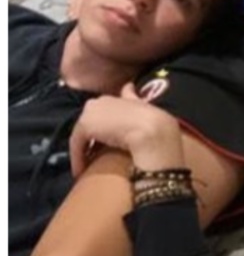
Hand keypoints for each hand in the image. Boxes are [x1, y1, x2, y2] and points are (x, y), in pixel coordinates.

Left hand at [69, 83, 184, 176]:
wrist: (150, 130)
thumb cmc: (154, 122)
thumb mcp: (144, 108)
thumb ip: (133, 98)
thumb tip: (128, 86)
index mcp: (118, 97)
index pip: (106, 109)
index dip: (105, 122)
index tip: (104, 136)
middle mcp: (102, 100)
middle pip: (91, 121)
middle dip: (93, 136)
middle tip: (97, 154)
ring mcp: (91, 112)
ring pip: (83, 134)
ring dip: (85, 149)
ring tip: (89, 164)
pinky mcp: (84, 126)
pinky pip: (77, 145)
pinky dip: (79, 158)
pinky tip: (82, 170)